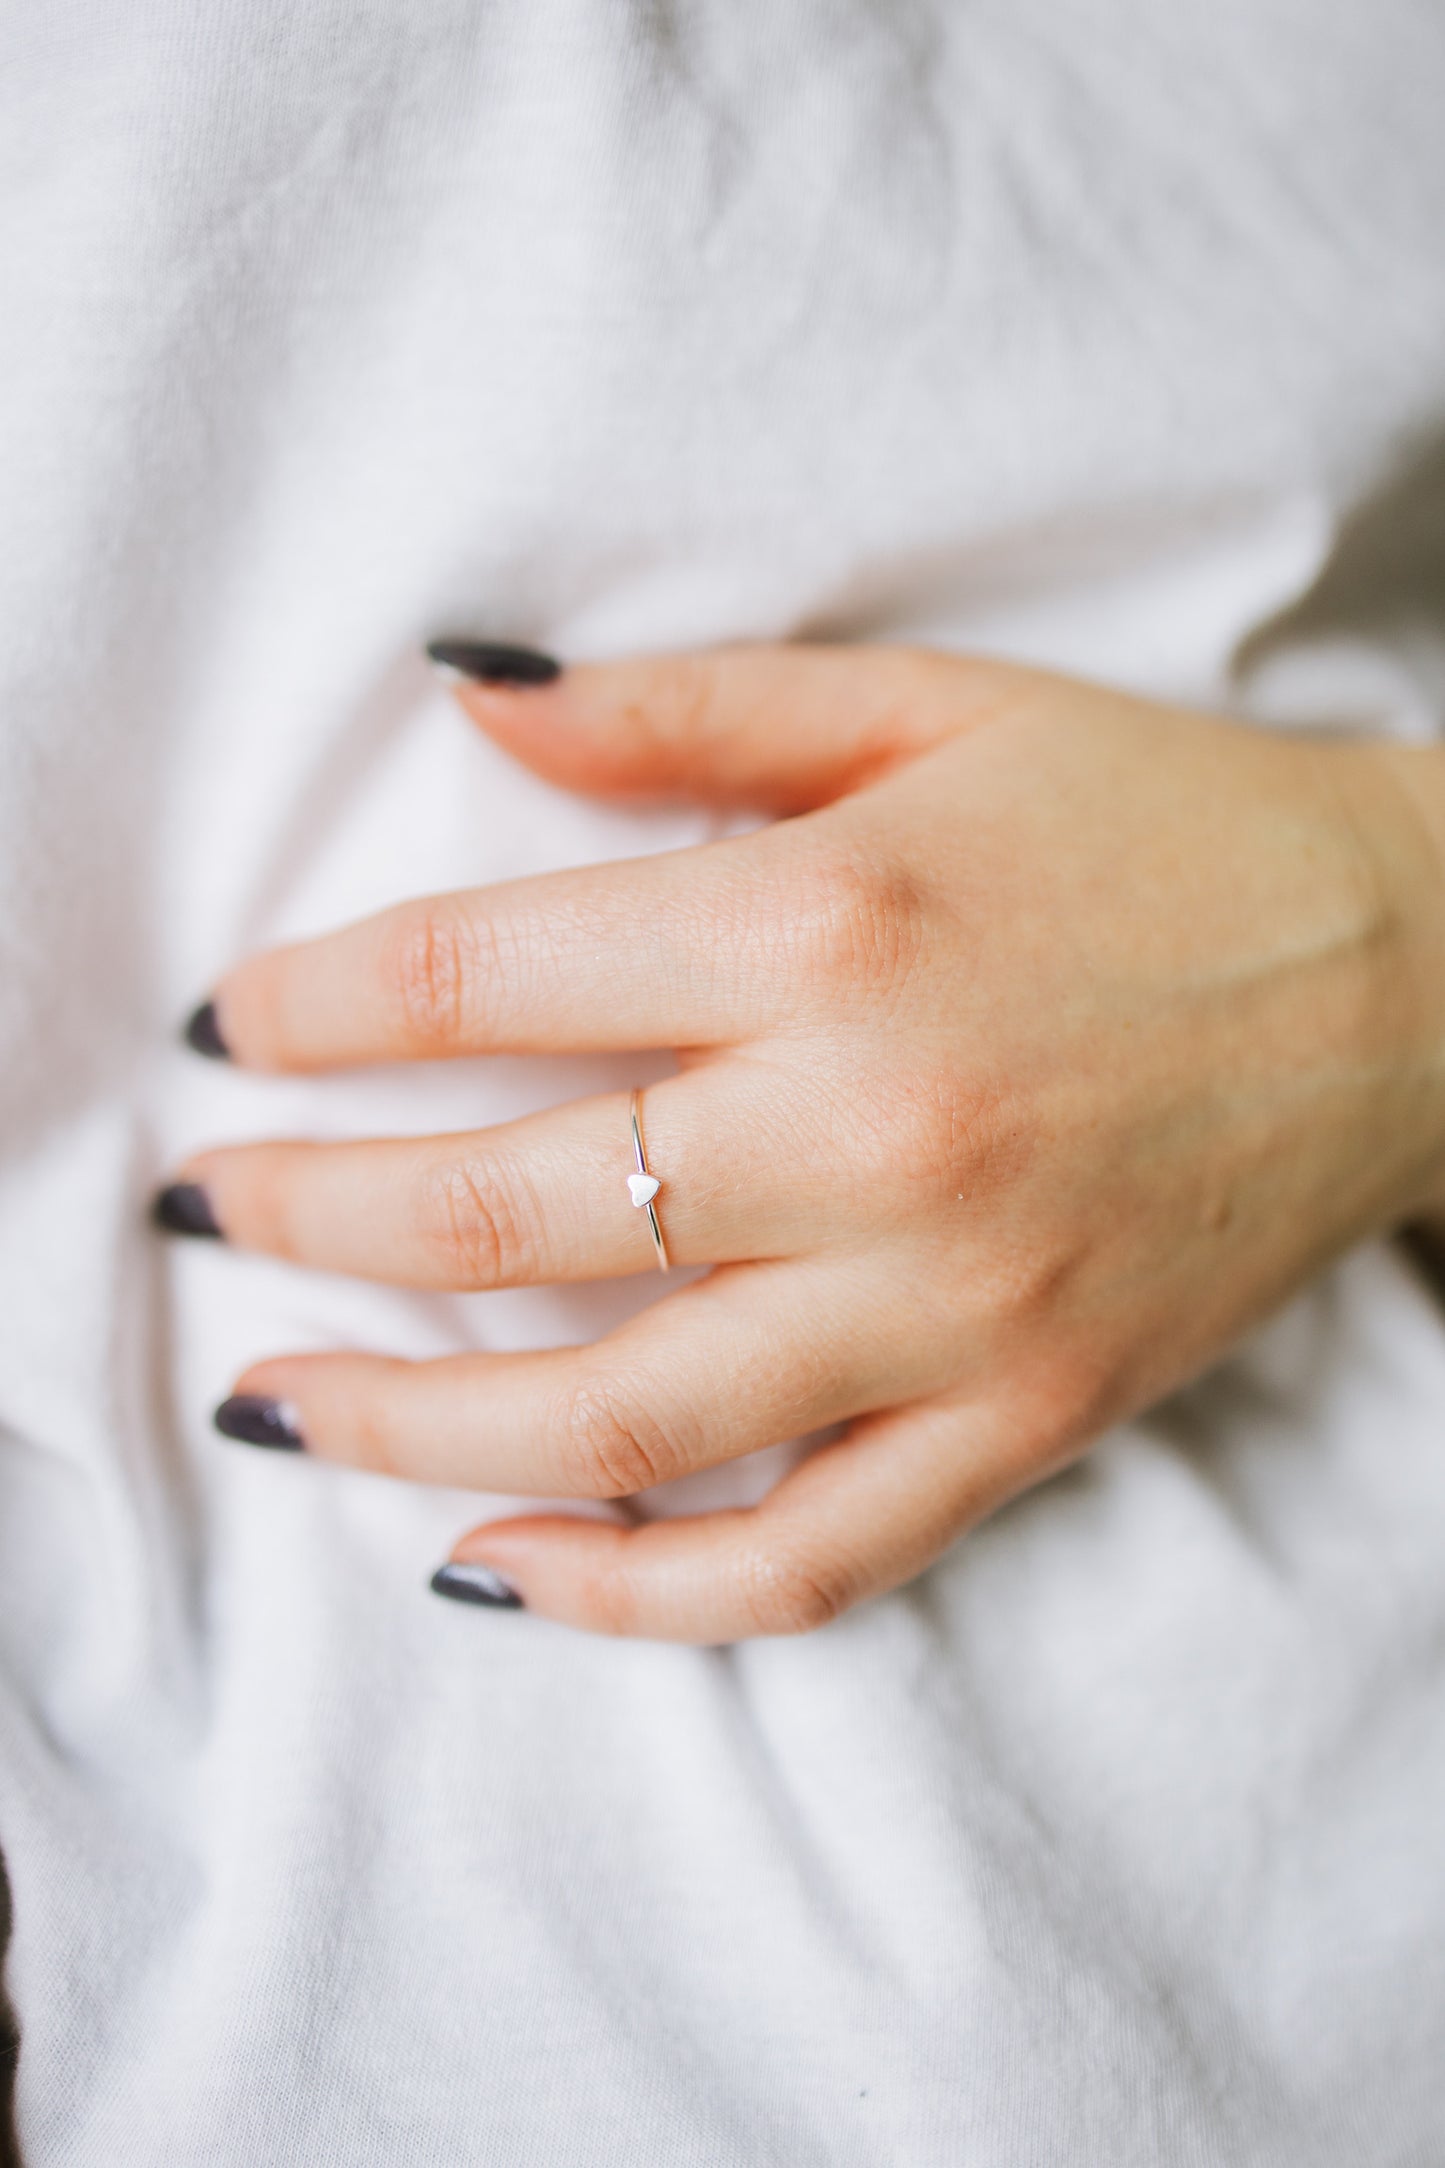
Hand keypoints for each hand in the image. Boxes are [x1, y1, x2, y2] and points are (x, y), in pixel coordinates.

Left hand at [160, 643, 1444, 1639]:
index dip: (315, 1009)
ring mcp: (954, 1306)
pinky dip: (637, 1596)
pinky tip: (501, 1572)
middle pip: (510, 1213)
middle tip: (209, 1207)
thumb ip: (679, 707)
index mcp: (831, 926)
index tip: (234, 1031)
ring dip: (408, 1427)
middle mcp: (876, 1131)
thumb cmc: (1156, 824)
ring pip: (622, 1418)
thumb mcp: (923, 706)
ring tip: (280, 1407)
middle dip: (312, 1215)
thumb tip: (466, 702)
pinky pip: (805, 1556)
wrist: (1411, 972)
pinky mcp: (1027, 1418)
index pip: (483, 981)